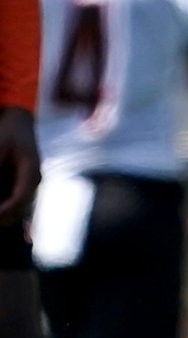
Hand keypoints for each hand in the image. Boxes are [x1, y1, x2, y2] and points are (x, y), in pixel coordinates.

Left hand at [0, 106, 39, 224]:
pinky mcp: (23, 183)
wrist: (20, 121)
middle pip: (19, 209)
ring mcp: (30, 183)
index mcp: (32, 173)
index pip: (19, 200)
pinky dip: (4, 206)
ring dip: (4, 213)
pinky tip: (0, 205)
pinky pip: (14, 201)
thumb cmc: (10, 133)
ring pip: (17, 209)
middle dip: (2, 216)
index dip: (3, 212)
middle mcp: (34, 181)